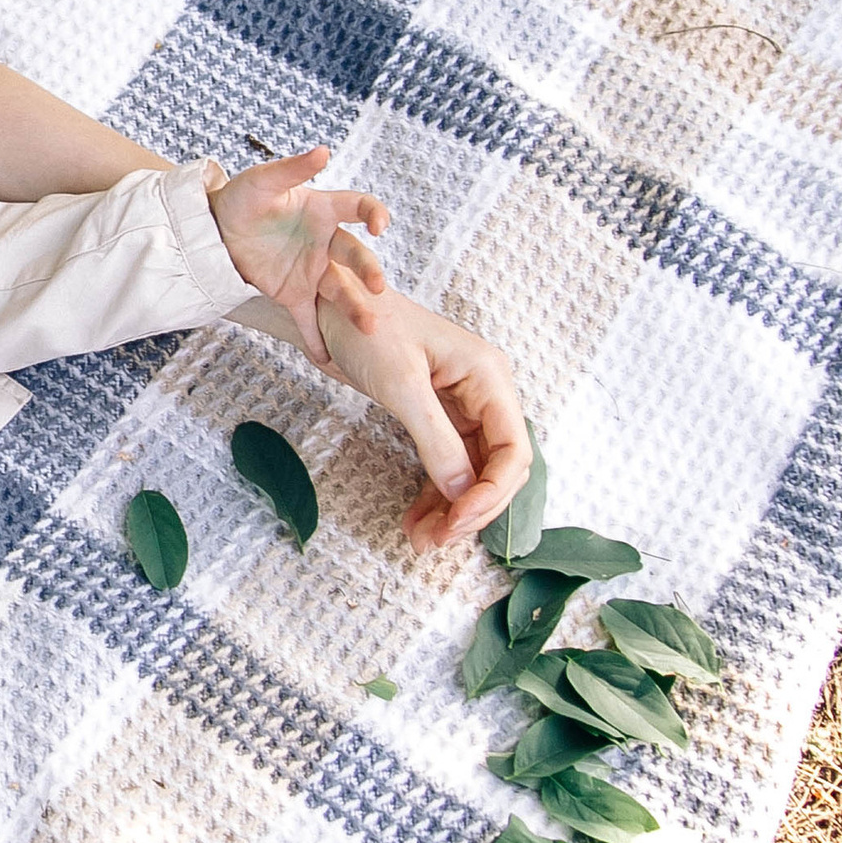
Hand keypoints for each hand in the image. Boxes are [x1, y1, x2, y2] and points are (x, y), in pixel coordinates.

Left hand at [212, 148, 390, 366]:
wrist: (215, 229)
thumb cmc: (242, 198)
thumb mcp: (262, 180)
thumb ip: (292, 168)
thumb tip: (324, 150)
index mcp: (322, 209)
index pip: (358, 208)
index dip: (374, 214)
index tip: (379, 225)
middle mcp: (324, 241)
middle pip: (355, 256)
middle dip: (369, 271)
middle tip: (378, 287)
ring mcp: (312, 269)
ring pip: (340, 291)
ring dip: (355, 309)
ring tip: (369, 328)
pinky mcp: (293, 293)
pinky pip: (309, 318)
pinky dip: (317, 338)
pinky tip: (328, 359)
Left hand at [312, 258, 529, 548]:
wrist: (327, 301)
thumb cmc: (365, 326)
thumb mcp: (401, 384)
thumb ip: (435, 439)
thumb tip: (463, 491)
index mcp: (488, 377)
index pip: (514, 449)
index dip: (492, 492)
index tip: (459, 520)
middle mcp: (484, 393)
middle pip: (498, 468)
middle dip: (472, 508)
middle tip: (437, 541)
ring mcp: (461, 407)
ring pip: (472, 473)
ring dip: (452, 509)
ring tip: (421, 541)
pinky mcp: (436, 416)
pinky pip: (447, 465)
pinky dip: (434, 495)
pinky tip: (415, 521)